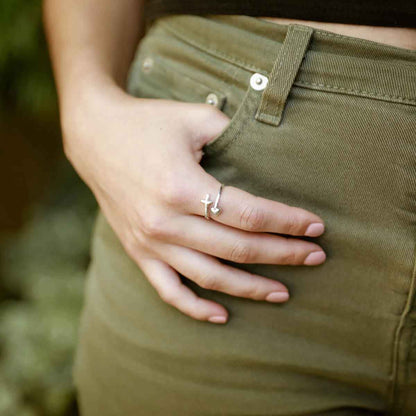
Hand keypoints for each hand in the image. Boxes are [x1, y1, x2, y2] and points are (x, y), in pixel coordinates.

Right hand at [61, 82, 325, 323]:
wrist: (96, 137)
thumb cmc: (147, 123)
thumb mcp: (192, 117)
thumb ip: (234, 133)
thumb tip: (273, 149)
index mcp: (181, 187)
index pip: (249, 214)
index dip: (287, 222)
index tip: (316, 226)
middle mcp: (165, 222)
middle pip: (237, 248)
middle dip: (283, 254)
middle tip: (315, 257)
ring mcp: (150, 242)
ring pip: (210, 276)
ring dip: (250, 287)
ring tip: (283, 292)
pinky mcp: (138, 251)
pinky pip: (168, 289)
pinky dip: (195, 307)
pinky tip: (222, 316)